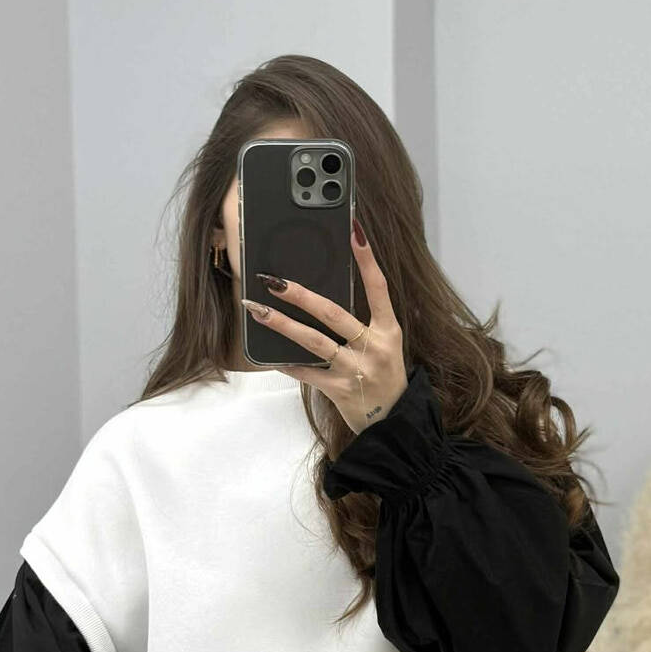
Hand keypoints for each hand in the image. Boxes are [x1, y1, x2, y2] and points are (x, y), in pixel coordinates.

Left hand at [240, 219, 407, 434]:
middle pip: (334, 314)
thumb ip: (369, 319)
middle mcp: (373, 347)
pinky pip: (306, 373)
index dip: (367, 259)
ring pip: (314, 342)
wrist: (393, 421)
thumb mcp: (388, 345)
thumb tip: (340, 288)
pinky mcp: (338, 390)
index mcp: (389, 330)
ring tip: (257, 310)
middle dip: (301, 295)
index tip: (353, 231)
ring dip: (283, 325)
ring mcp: (355, 370)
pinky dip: (286, 363)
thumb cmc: (386, 377)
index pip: (378, 288)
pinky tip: (265, 353)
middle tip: (274, 280)